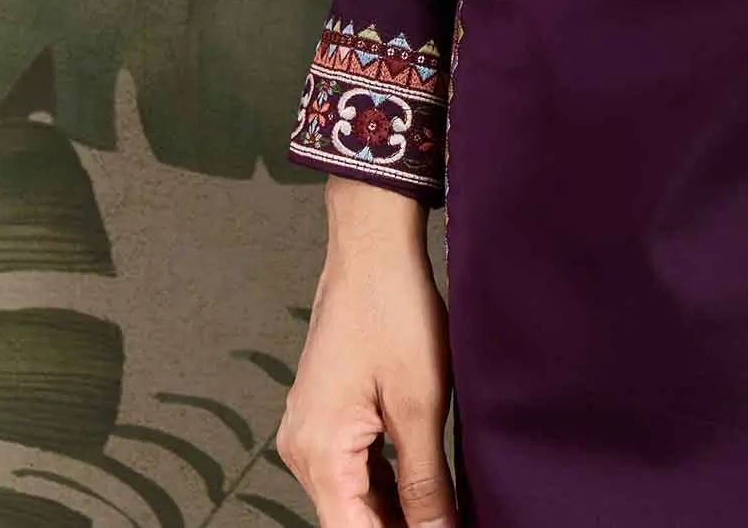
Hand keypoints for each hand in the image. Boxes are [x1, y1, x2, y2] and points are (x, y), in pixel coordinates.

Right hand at [277, 178, 457, 526]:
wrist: (372, 248)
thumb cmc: (393, 312)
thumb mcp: (420, 404)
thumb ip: (425, 481)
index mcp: (318, 451)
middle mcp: (301, 449)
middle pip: (349, 520)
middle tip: (446, 524)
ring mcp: (309, 431)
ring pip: (352, 497)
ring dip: (392, 513)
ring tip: (440, 514)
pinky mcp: (324, 415)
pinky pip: (351, 468)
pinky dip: (383, 485)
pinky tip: (421, 490)